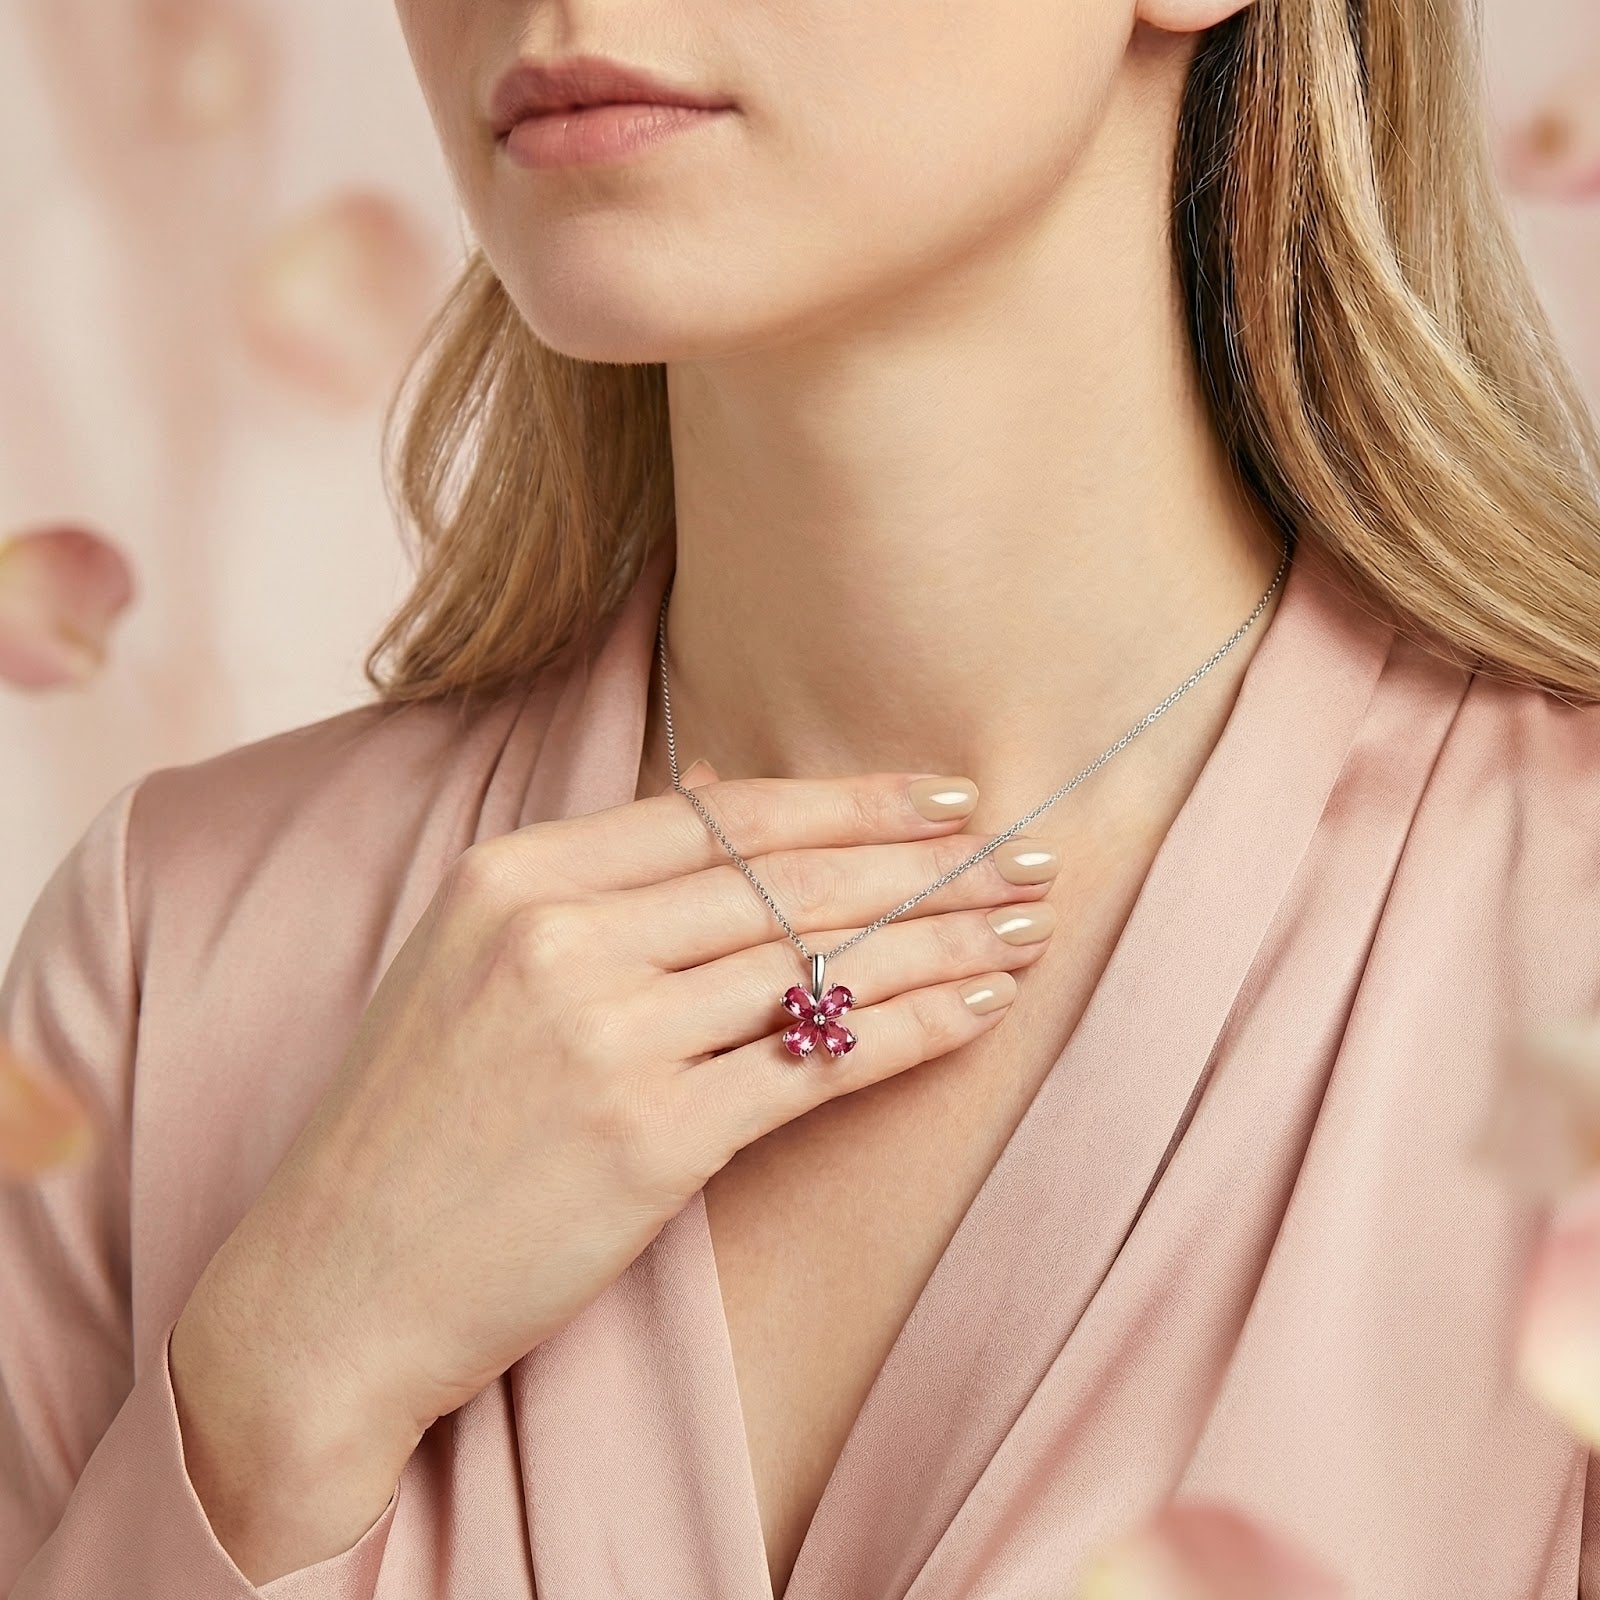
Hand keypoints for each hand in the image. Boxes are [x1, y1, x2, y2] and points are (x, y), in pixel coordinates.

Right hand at [172, 761, 1057, 1572]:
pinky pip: (817, 1062)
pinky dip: (914, 1031)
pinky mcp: (649, 1140)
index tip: (947, 800)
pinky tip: (978, 1012)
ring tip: (1027, 930)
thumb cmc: (412, 1120)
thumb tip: (722, 788)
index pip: (724, 815)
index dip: (852, 803)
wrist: (337, 1282)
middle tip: (1027, 855)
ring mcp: (604, 1037)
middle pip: (786, 879)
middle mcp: (560, 939)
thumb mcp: (472, 959)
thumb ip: (596, 880)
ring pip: (818, 963)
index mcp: (514, 876)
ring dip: (943, 943)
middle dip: (927, 864)